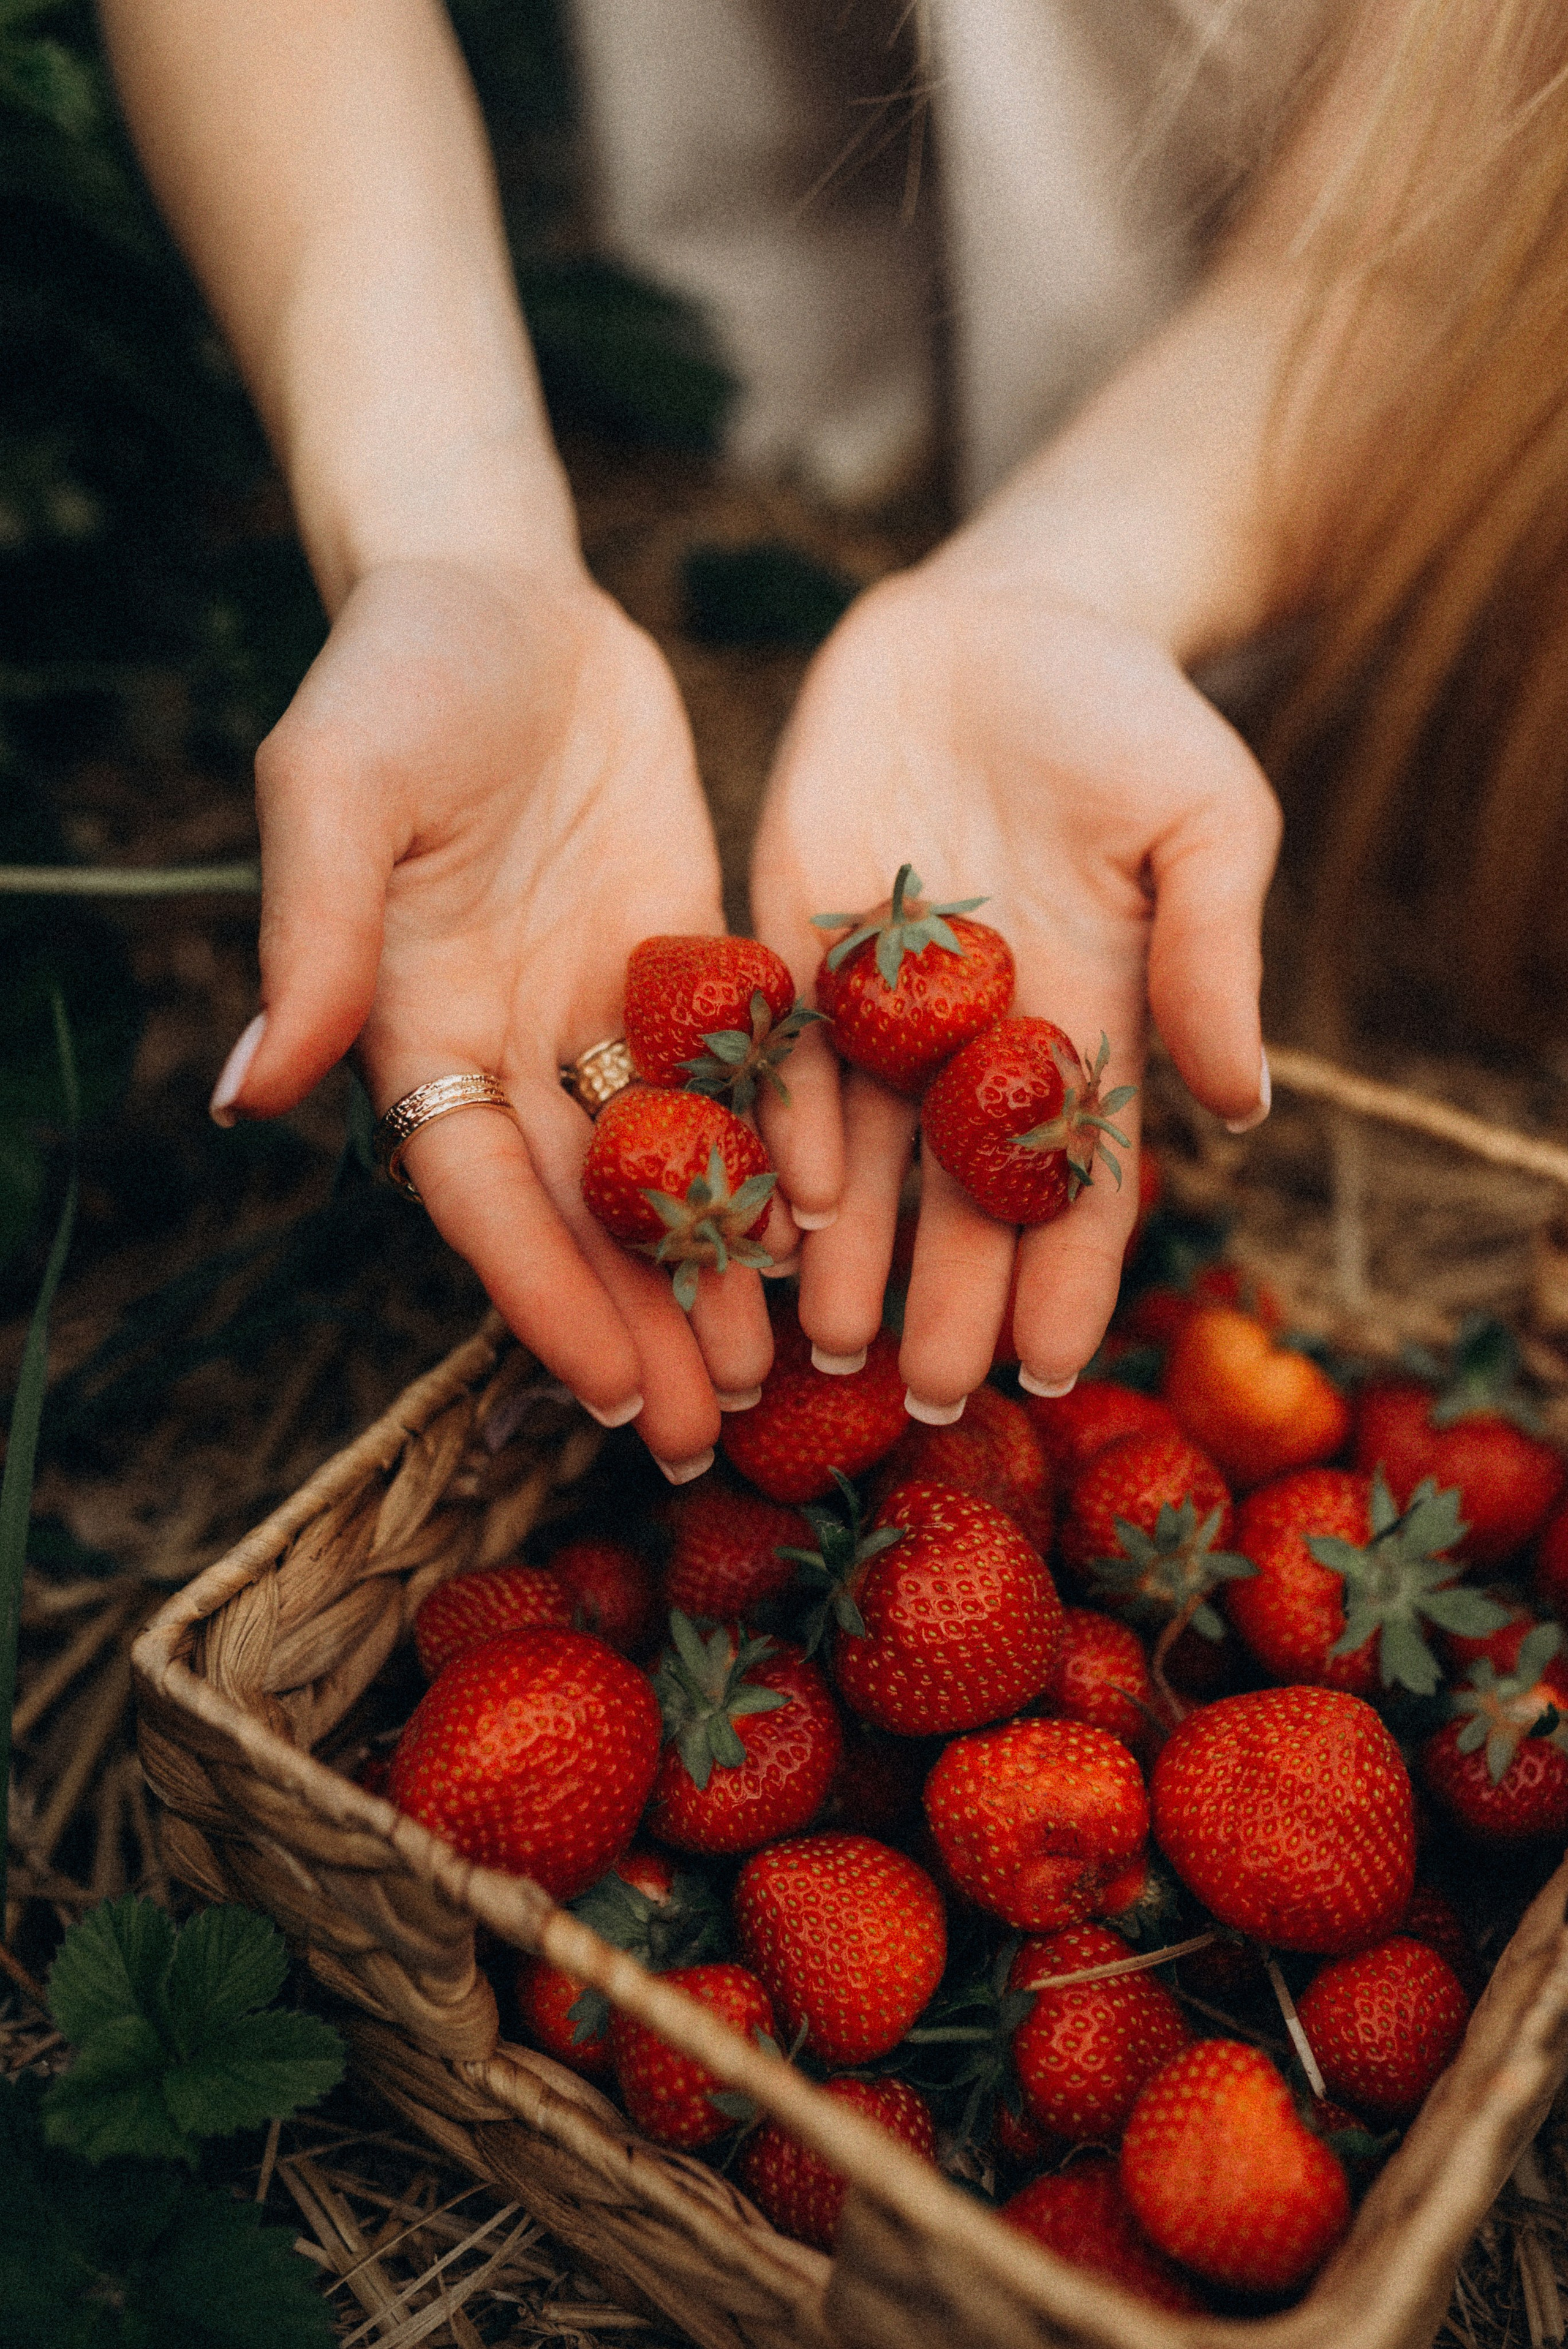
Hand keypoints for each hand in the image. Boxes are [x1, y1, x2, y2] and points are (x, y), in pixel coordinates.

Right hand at [219, 557, 783, 1473]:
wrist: (506, 588)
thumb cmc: (399, 672)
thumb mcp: (336, 781)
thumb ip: (311, 931)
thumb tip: (247, 1091)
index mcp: (418, 1022)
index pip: (481, 1190)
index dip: (539, 1291)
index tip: (602, 1387)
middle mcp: (513, 1040)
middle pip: (581, 1213)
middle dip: (638, 1324)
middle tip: (706, 1438)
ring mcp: (603, 1008)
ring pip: (666, 1171)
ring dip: (713, 1275)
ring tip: (782, 1376)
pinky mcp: (687, 962)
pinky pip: (739, 1081)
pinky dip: (774, 1162)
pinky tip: (829, 1236)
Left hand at [750, 562, 1280, 1408]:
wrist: (1008, 617)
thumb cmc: (1131, 717)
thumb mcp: (1209, 820)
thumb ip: (1215, 954)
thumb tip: (1243, 1104)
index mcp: (1084, 1021)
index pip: (1080, 1177)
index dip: (1068, 1274)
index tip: (1051, 1365)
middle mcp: (974, 1035)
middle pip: (961, 1195)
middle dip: (949, 1298)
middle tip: (927, 1405)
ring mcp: (879, 995)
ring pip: (861, 1151)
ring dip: (849, 1253)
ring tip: (831, 1349)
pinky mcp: (792, 935)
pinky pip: (782, 1051)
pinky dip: (782, 1128)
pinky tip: (775, 1207)